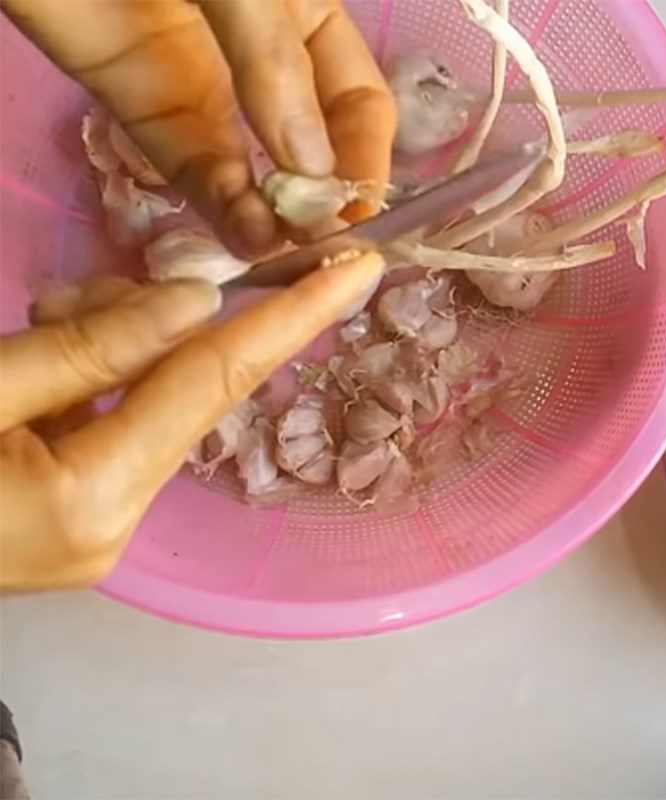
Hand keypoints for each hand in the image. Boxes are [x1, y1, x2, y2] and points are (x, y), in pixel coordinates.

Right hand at [0, 253, 383, 590]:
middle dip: (156, 324)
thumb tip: (198, 301)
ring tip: (46, 321)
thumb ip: (89, 344)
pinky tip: (53, 362)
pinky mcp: (85, 525)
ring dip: (115, 350)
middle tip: (79, 291)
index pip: (216, 382)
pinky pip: (121, 432)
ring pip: (151, 409)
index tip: (359, 270)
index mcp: (92, 496)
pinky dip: (100, 385)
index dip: (294, 316)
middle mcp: (117, 526)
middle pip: (184, 394)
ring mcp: (103, 533)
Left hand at [3, 0, 395, 255]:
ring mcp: (206, 87)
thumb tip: (313, 169)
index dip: (366, 155)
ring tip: (282, 249)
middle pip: (312, 146)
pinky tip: (246, 237)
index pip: (356, 100)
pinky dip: (222, 209)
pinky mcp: (147, 110)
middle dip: (320, 196)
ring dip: (273, 215)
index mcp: (307, 14)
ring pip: (254, 169)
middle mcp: (265, 60)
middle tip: (319, 242)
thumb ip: (274, 62)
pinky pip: (192, 168)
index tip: (361, 209)